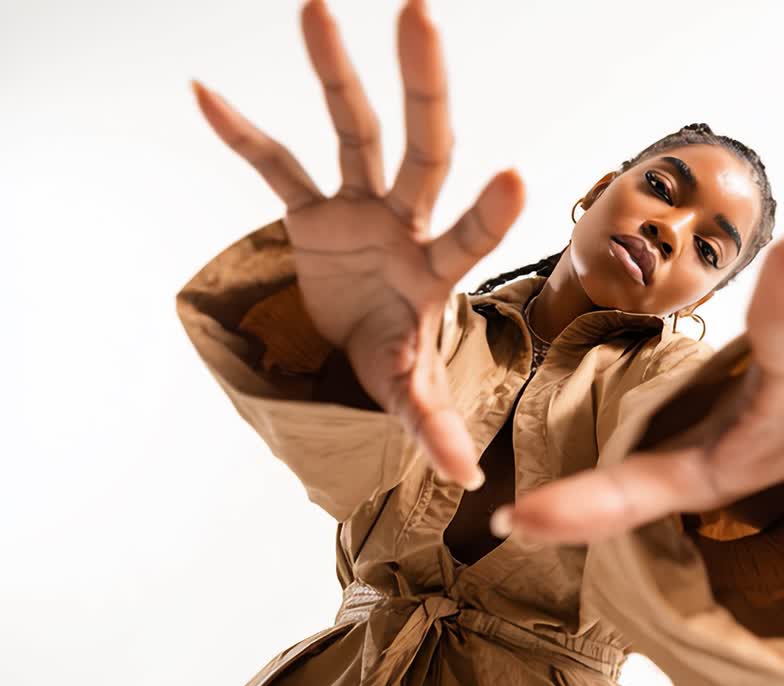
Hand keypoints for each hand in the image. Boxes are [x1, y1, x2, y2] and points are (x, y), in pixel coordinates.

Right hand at [193, 0, 520, 488]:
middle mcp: (407, 223)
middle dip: (423, 88)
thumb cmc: (397, 358)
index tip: (515, 176)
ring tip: (316, 9)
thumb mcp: (412, 391)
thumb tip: (467, 478)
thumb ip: (435, 424)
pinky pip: (276, 166)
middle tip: (421, 16)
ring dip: (335, 75)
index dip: (489, 214)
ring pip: (352, 131)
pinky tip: (205, 94)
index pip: (469, 237)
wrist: (360, 341)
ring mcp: (360, 209)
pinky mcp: (311, 212)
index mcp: (437, 270)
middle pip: (423, 148)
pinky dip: (243, 136)